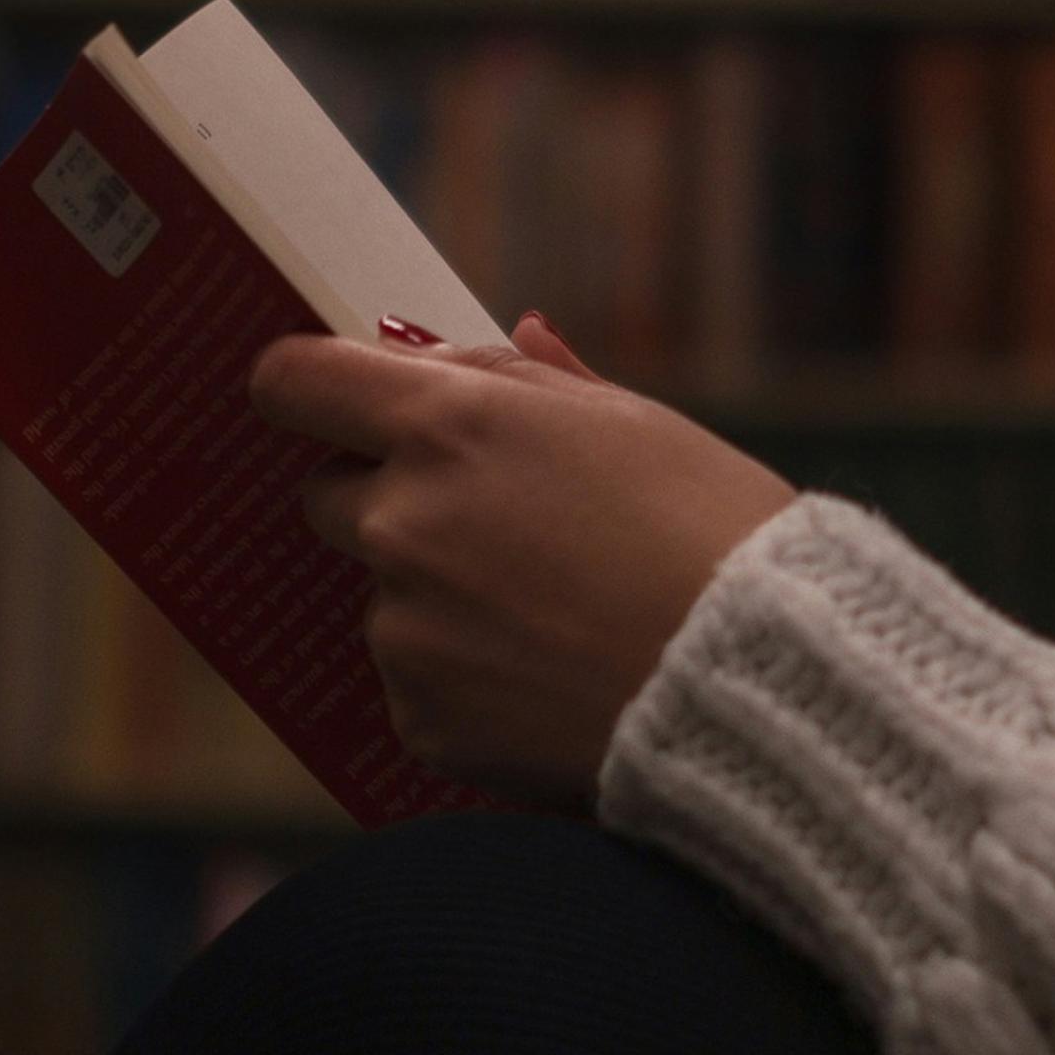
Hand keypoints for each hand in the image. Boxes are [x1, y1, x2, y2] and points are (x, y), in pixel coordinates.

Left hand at [251, 314, 798, 809]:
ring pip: (384, 599)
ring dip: (439, 602)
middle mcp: (401, 522)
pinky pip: (417, 687)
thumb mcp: (639, 425)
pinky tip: (553, 683)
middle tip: (496, 529)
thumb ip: (536, 382)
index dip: (304, 389)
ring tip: (557, 621)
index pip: (294, 382)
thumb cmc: (717, 536)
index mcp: (447, 425)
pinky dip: (467, 685)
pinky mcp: (420, 718)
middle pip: (329, 496)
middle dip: (388, 501)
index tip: (324, 404)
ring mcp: (402, 629)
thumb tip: (506, 335)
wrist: (759, 688)